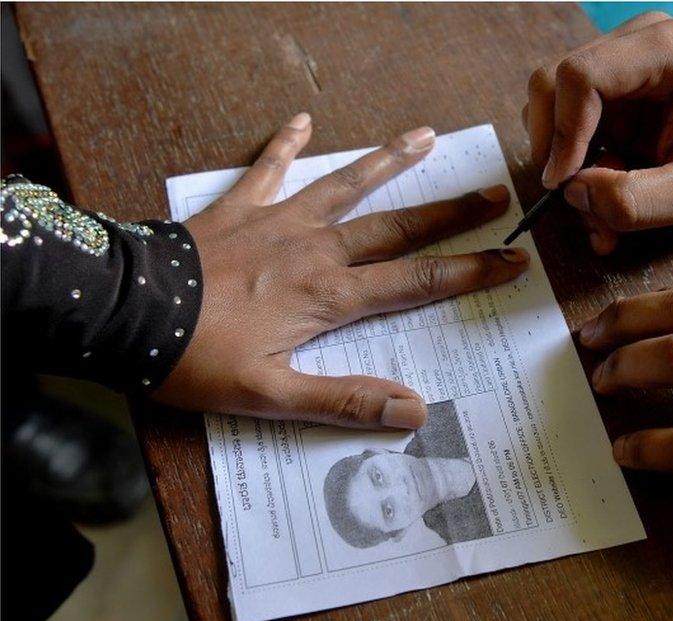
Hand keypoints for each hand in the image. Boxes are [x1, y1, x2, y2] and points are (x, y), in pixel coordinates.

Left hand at [154, 114, 528, 429]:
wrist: (123, 312)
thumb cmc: (195, 359)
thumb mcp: (270, 397)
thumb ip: (343, 401)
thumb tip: (415, 412)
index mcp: (329, 296)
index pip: (417, 283)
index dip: (470, 271)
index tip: (513, 258)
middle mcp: (315, 250)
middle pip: (397, 228)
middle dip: (450, 213)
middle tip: (494, 195)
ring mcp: (278, 222)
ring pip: (346, 186)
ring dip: (388, 162)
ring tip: (425, 136)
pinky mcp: (238, 210)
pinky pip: (268, 168)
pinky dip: (287, 144)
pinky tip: (304, 120)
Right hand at [523, 12, 672, 253]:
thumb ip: (635, 201)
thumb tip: (573, 193)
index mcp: (666, 49)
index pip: (580, 75)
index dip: (563, 132)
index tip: (563, 185)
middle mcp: (636, 42)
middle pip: (553, 84)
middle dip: (555, 149)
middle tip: (573, 200)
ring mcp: (620, 63)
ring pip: (553, 107)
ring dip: (564, 164)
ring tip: (598, 210)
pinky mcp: (611, 91)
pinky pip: (569, 125)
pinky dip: (575, 167)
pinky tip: (602, 198)